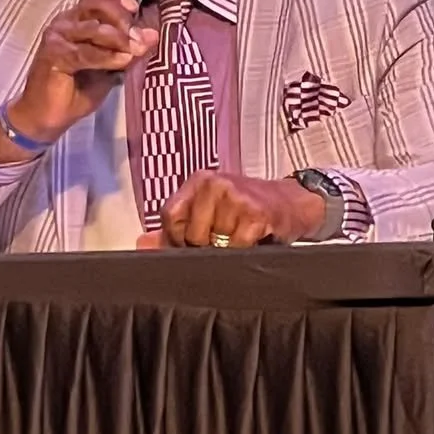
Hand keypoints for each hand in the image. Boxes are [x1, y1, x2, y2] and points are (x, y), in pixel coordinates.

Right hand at [6, 0, 156, 146]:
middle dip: (122, 18)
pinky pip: (86, 52)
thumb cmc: (78, 89)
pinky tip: (123, 61)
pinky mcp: (54, 55)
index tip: (134, 7)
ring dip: (119, 39)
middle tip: (139, 37)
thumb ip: (127, 49)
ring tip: (136, 51)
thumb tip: (152, 35)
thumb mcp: (109, 66)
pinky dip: (107, 56)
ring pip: (94, 28)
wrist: (49, 115)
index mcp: (77, 19)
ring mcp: (58, 36)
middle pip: (96, 5)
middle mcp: (65, 21)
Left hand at [158, 172, 325, 248]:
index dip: (179, 239)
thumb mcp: (209, 212)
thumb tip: (140, 243)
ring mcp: (236, 197)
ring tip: (241, 237)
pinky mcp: (256, 214)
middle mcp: (215, 183)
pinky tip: (254, 240)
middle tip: (225, 239)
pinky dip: (244, 251)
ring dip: (228, 250)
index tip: (195, 244)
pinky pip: (237, 248)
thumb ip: (174, 230)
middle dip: (205, 248)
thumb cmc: (246, 210)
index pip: (170, 217)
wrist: (293, 203)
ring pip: (214, 244)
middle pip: (192, 235)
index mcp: (199, 181)